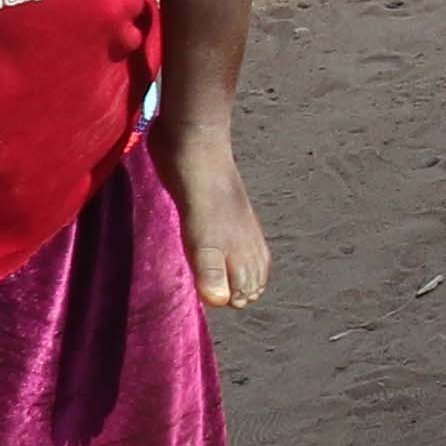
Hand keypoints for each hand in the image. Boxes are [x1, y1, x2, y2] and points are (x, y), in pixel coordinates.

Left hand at [153, 106, 271, 307]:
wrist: (194, 142)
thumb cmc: (197, 189)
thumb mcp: (200, 237)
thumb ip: (211, 269)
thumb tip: (220, 303)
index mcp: (241, 246)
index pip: (249, 287)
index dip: (230, 298)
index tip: (208, 295)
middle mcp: (242, 236)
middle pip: (250, 275)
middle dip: (235, 289)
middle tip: (209, 288)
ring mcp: (233, 220)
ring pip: (242, 256)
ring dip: (230, 272)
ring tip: (212, 279)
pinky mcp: (218, 207)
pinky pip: (229, 238)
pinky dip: (223, 250)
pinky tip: (210, 247)